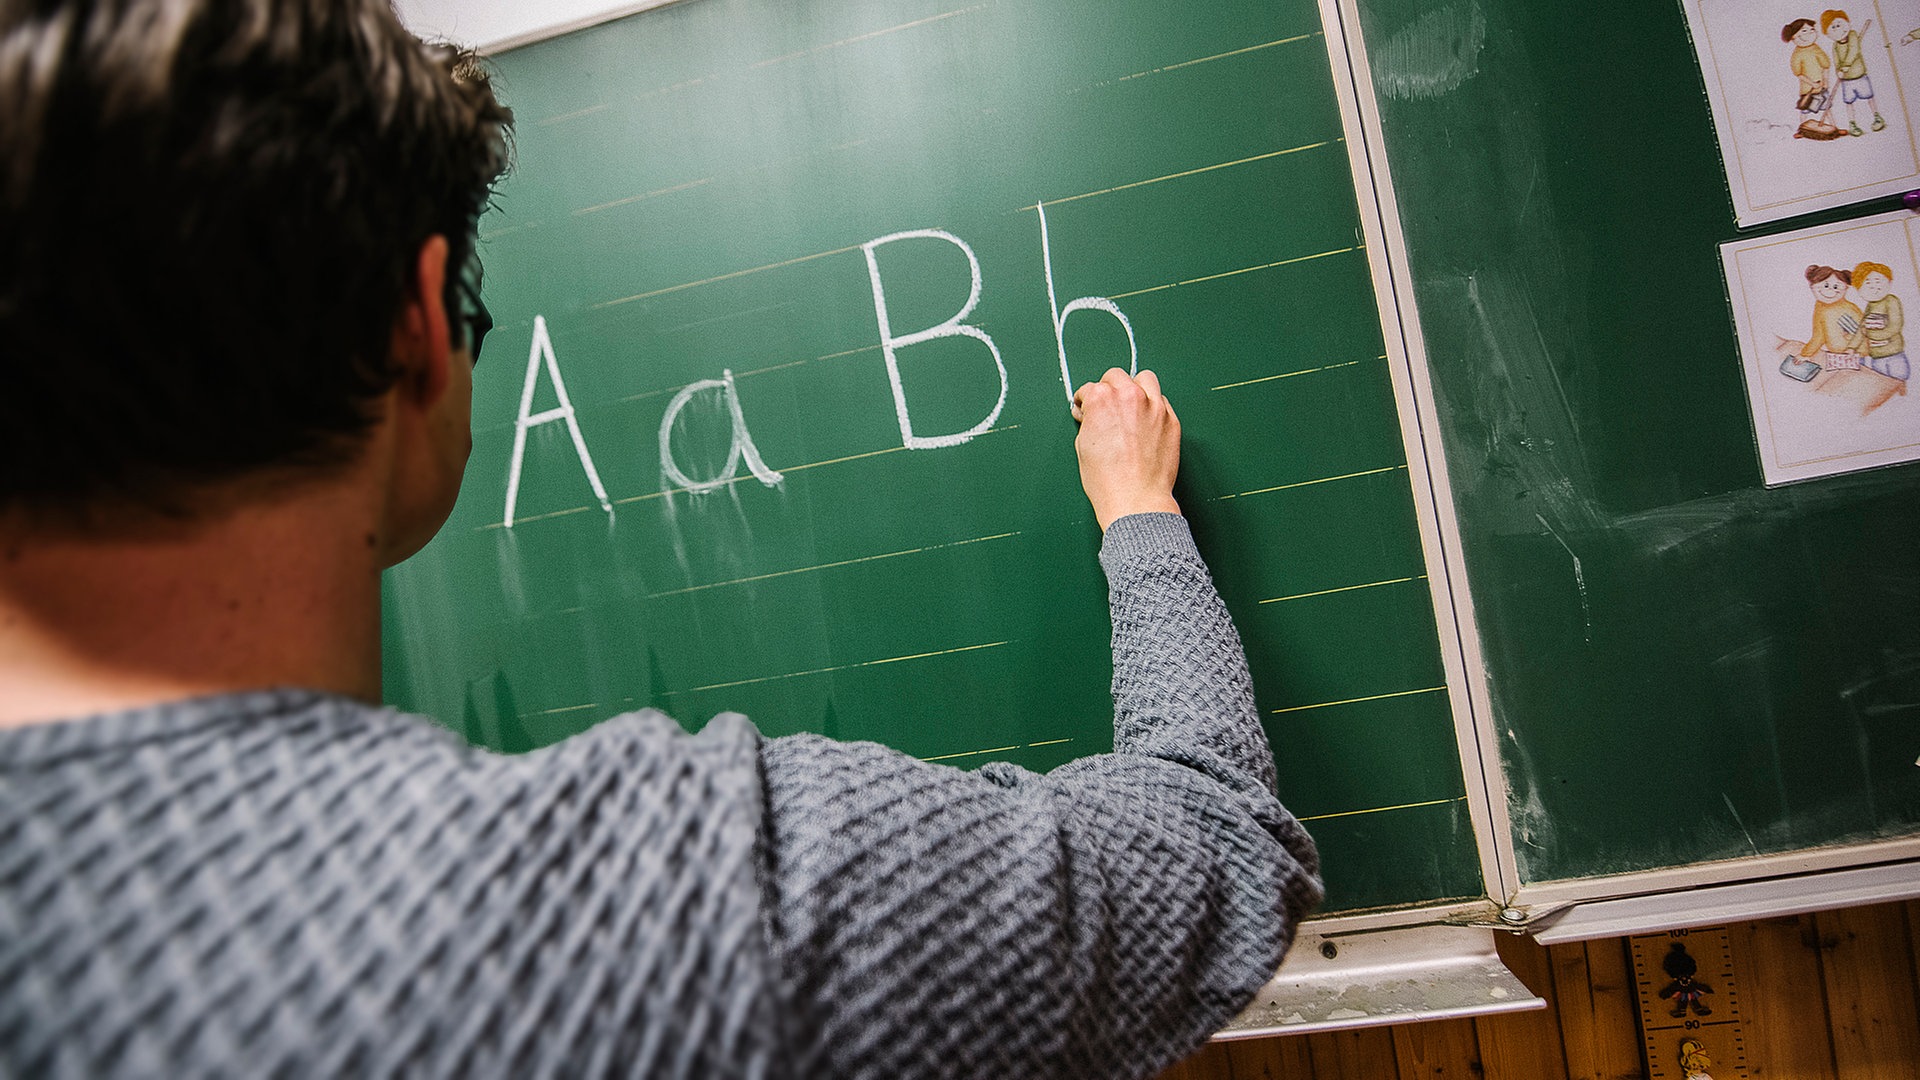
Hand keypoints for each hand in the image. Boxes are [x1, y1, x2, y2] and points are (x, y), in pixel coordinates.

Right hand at [1071, 367, 1181, 530]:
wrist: (1136, 499)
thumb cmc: (1107, 479)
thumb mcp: (1083, 446)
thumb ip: (1089, 421)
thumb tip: (1092, 415)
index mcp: (1102, 398)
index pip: (1088, 389)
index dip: (1084, 403)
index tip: (1086, 412)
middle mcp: (1129, 395)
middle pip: (1116, 376)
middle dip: (1108, 389)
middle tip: (1107, 408)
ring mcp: (1154, 405)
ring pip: (1145, 379)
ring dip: (1135, 388)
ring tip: (1131, 406)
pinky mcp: (1171, 419)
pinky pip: (1162, 402)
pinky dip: (1153, 408)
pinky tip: (1146, 423)